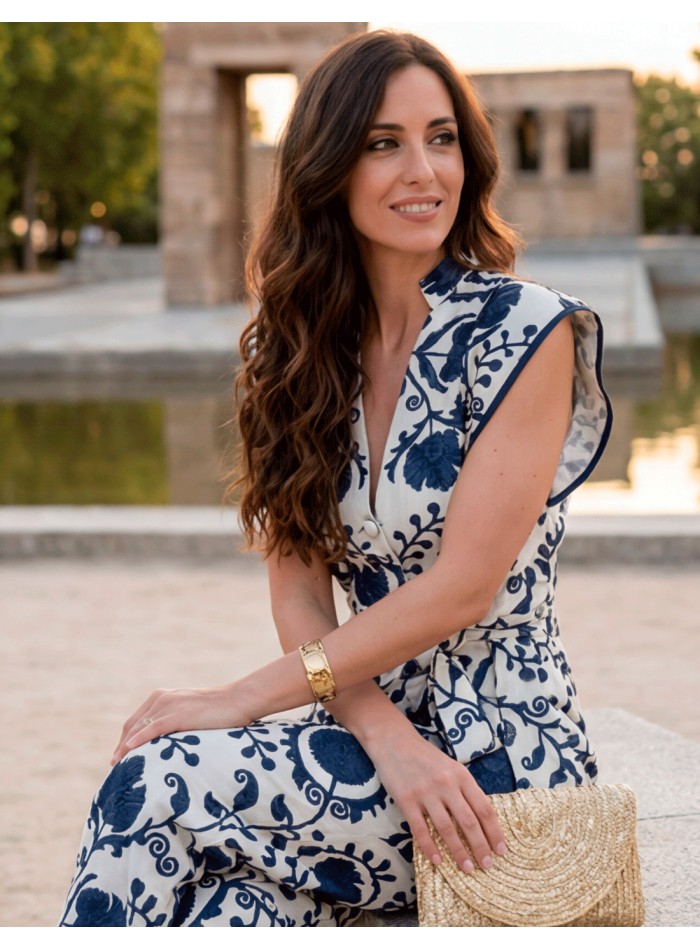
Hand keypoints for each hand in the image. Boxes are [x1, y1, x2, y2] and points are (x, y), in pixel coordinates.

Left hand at [111, 682, 253, 765]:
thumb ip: (177, 721)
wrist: (239, 700)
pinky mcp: (178, 714)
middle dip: (121, 747)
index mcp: (162, 697)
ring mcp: (169, 706)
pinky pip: (152, 729)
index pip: (135, 721)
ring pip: (138, 729)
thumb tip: (170, 743)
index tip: (119, 757)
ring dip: (125, 748)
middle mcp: (161, 699)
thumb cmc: (221, 710)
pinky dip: (138, 740)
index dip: (124, 740)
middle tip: (115, 767)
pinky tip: (129, 751)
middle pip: (132, 726)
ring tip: (119, 767)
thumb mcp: (192, 712)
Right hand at [366, 730, 506, 872]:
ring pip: (447, 828)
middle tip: (487, 865)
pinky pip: (420, 829)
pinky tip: (438, 861)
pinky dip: (430, 847)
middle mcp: (446, 784)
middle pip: (469, 821)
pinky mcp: (406, 800)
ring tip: (467, 868)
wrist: (394, 742)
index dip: (494, 832)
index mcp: (461, 776)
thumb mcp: (451, 767)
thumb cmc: (426, 757)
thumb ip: (464, 790)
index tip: (501, 850)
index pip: (484, 808)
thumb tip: (481, 820)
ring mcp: (426, 792)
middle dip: (480, 847)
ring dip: (459, 851)